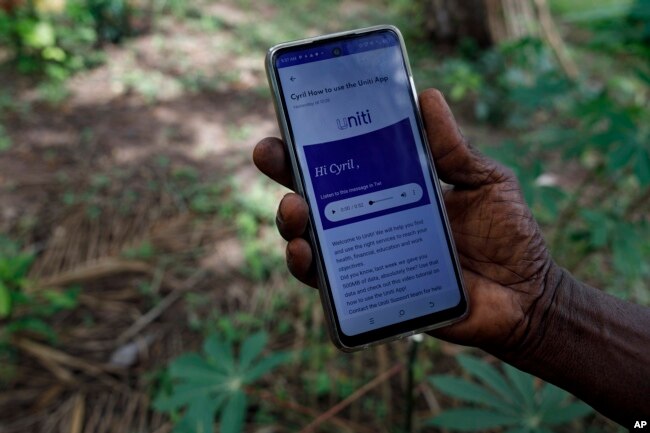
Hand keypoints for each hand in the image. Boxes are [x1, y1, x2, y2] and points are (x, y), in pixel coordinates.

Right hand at [253, 89, 554, 354]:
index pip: (345, 165)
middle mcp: (372, 224)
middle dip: (286, 176)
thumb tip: (427, 96)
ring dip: (291, 223)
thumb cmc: (507, 235)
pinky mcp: (372, 295)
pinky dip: (311, 270)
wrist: (528, 295)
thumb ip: (453, 148)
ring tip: (294, 209)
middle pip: (316, 200)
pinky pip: (331, 285)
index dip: (312, 144)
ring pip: (312, 241)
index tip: (289, 122)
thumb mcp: (484, 181)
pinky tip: (306, 254)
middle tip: (270, 157)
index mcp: (394, 191)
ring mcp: (369, 259)